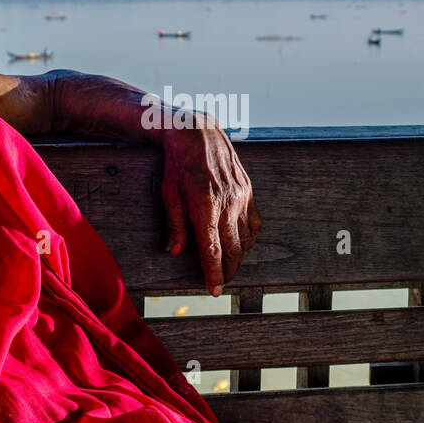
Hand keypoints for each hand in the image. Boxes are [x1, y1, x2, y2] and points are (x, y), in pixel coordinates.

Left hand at [159, 118, 261, 295]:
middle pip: (233, 249)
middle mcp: (227, 202)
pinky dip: (249, 238)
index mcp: (205, 205)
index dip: (214, 274)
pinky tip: (240, 244)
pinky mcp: (248, 190)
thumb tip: (175, 252)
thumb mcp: (168, 194)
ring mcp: (241, 196)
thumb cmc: (178, 164)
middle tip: (220, 282)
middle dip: (228, 271)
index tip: (214, 290)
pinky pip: (254, 222)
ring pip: (246, 238)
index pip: (212, 250)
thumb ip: (174, 225)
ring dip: (239, 256)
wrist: (198, 132)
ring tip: (229, 265)